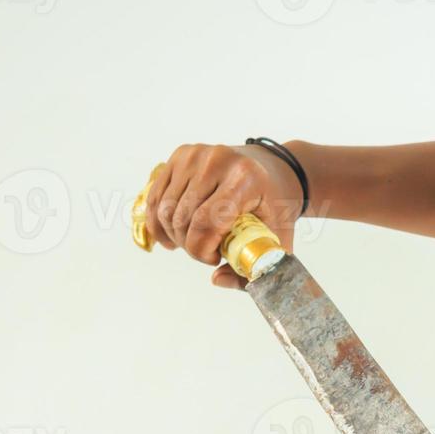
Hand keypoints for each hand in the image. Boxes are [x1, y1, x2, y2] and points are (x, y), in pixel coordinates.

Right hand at [143, 142, 303, 287]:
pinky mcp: (181, 154)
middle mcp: (218, 161)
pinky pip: (158, 195)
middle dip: (189, 245)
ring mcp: (196, 154)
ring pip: (167, 207)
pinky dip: (160, 219)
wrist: (273, 171)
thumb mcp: (276, 239)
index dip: (201, 250)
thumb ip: (251, 267)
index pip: (207, 222)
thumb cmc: (275, 207)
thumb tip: (216, 279)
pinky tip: (172, 234)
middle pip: (184, 217)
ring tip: (193, 242)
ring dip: (174, 234)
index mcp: (246, 179)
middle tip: (205, 253)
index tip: (214, 259)